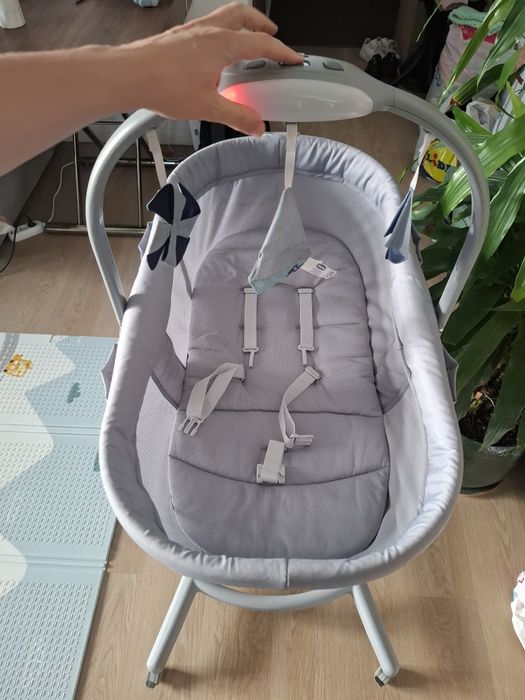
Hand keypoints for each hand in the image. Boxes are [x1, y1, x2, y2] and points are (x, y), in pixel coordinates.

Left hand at [122, 3, 301, 135]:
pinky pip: (209, 24)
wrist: (129, 75)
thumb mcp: (207, 108)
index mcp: (222, 44)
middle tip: (272, 35)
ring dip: (242, 22)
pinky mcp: (179, 35)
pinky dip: (222, 30)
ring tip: (247, 36)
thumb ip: (236, 116)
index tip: (293, 59)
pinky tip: (216, 49)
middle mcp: (208, 30)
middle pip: (244, 16)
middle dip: (262, 25)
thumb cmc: (162, 85)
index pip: (261, 45)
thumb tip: (256, 126)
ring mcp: (193, 30)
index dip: (282, 52)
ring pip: (225, 15)